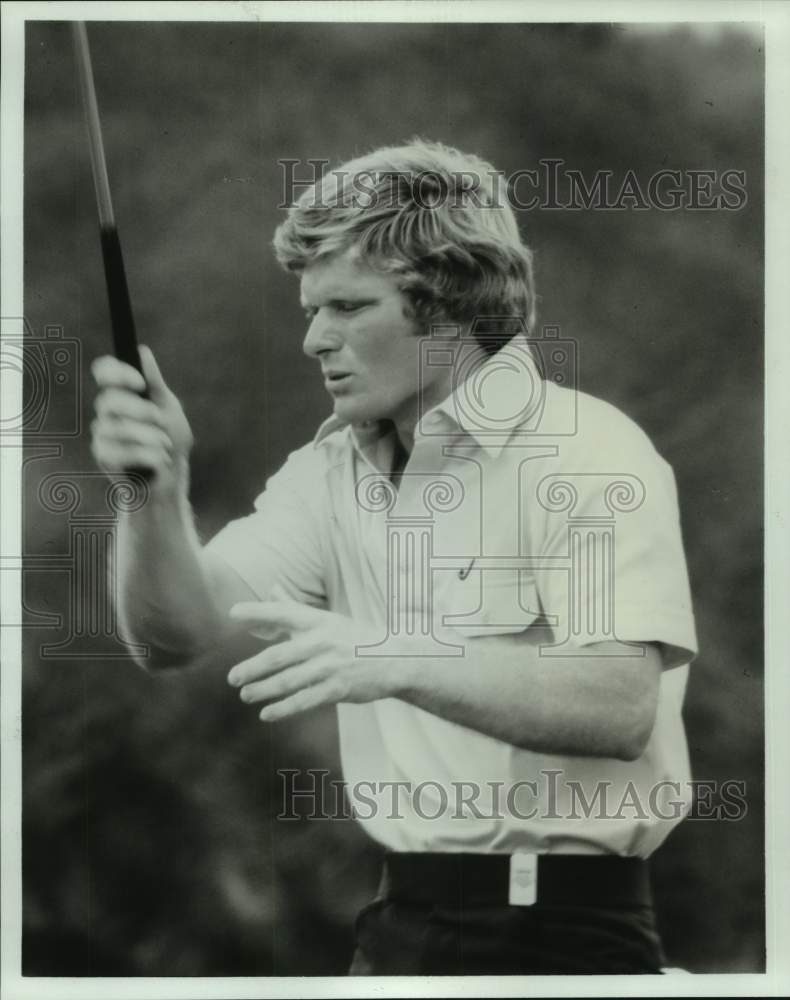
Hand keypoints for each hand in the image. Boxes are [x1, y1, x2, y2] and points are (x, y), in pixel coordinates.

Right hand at [91, 346, 192, 495]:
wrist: (173, 477)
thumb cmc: (170, 439)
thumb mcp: (169, 408)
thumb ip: (154, 383)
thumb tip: (142, 351)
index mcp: (122, 394)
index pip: (103, 371)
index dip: (116, 372)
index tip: (139, 382)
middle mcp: (107, 412)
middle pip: (109, 400)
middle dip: (141, 411)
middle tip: (161, 421)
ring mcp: (102, 434)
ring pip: (118, 428)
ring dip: (151, 438)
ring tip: (166, 446)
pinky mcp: (104, 457)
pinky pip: (121, 451)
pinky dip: (148, 455)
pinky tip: (161, 460)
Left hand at [226, 593, 393, 720]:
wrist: (395, 660)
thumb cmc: (354, 638)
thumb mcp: (327, 619)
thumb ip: (295, 607)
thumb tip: (271, 588)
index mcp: (318, 621)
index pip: (283, 612)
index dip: (258, 611)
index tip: (233, 613)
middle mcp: (322, 641)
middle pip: (279, 655)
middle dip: (252, 667)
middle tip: (232, 677)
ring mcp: (330, 666)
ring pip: (289, 681)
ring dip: (263, 690)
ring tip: (245, 695)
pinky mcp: (338, 688)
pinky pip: (305, 700)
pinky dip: (284, 708)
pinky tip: (267, 714)